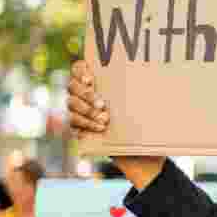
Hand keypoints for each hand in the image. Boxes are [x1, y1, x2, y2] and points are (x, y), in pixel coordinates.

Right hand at [67, 60, 165, 189]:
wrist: (142, 153)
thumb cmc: (145, 124)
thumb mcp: (145, 103)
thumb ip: (137, 84)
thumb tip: (135, 63)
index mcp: (99, 82)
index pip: (79, 68)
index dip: (80, 71)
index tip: (91, 79)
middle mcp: (86, 94)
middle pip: (72, 86)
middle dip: (86, 95)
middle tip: (102, 104)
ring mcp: (80, 111)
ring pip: (71, 104)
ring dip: (87, 111)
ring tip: (104, 119)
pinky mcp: (79, 128)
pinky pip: (73, 123)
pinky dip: (85, 124)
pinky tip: (99, 128)